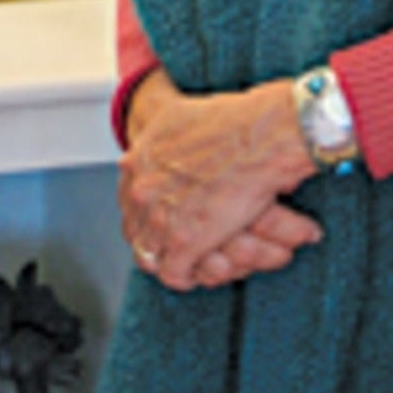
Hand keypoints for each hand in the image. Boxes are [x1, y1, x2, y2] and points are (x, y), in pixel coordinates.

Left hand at [119, 70, 320, 290]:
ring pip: (150, 255)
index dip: (148, 212)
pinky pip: (174, 274)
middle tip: (177, 242)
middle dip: (155, 238)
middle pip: (135, 228)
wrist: (263, 135)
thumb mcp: (182, 115)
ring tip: (190, 261)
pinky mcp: (184, 242)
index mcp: (139, 159)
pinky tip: (202, 271)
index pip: (130, 199)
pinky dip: (188, 277)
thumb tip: (165, 130)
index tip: (164, 216)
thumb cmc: (238, 121)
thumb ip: (167, 134)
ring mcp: (160, 217)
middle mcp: (142, 189)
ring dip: (170, 260)